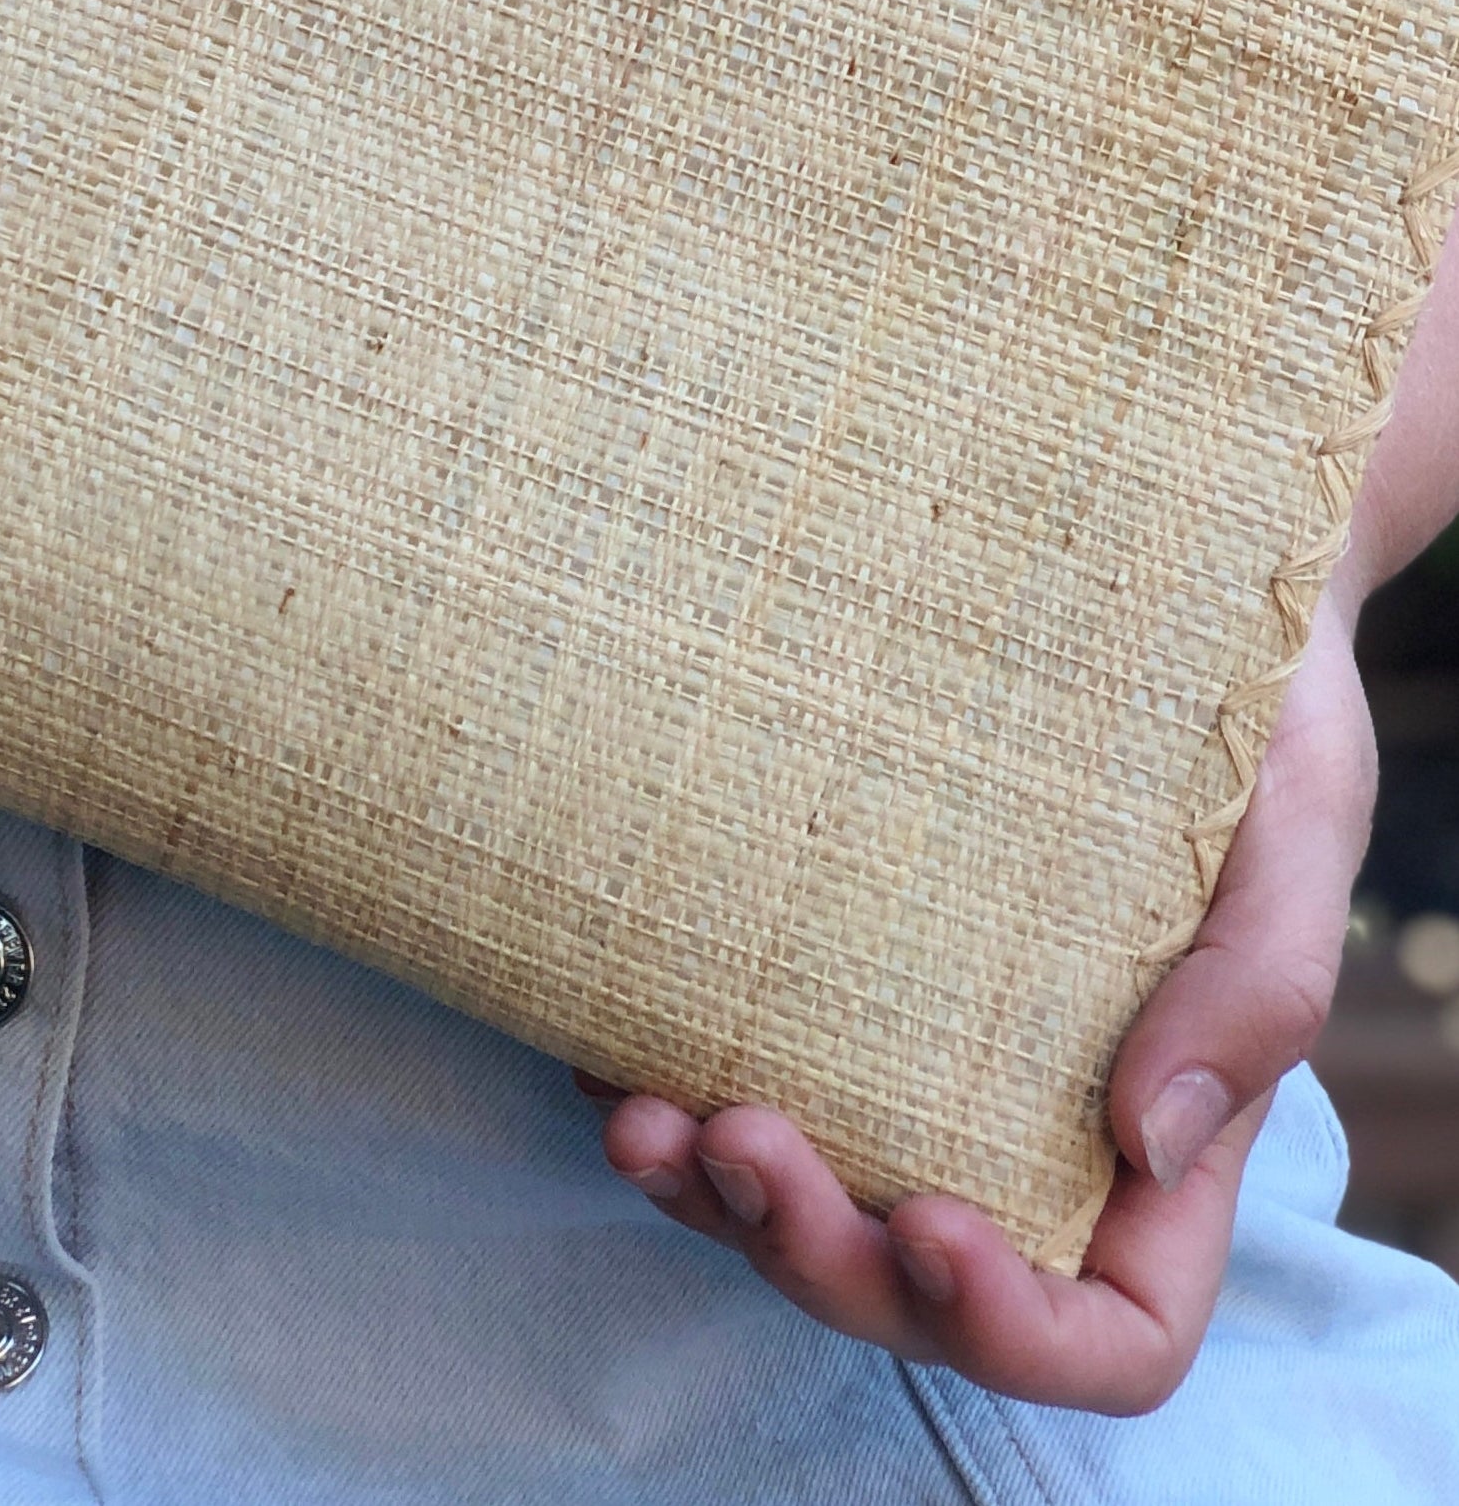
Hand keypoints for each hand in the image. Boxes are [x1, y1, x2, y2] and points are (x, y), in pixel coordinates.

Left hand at [589, 589, 1377, 1411]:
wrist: (1148, 567)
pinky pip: (736, 1086)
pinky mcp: (821, 972)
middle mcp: (1027, 1131)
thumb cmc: (1256, 703)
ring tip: (636, 1120)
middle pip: (916, 1290)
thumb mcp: (1296, 823)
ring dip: (711, 1202)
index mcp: (1160, 1141)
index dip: (1013, 1330)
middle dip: (814, 1254)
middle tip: (733, 1139)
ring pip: (807, 1215)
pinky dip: (662, 1098)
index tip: (935, 1224)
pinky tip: (604, 1047)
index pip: (1108, 1332)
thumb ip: (1256, 990)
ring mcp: (913, 1063)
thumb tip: (1142, 1141)